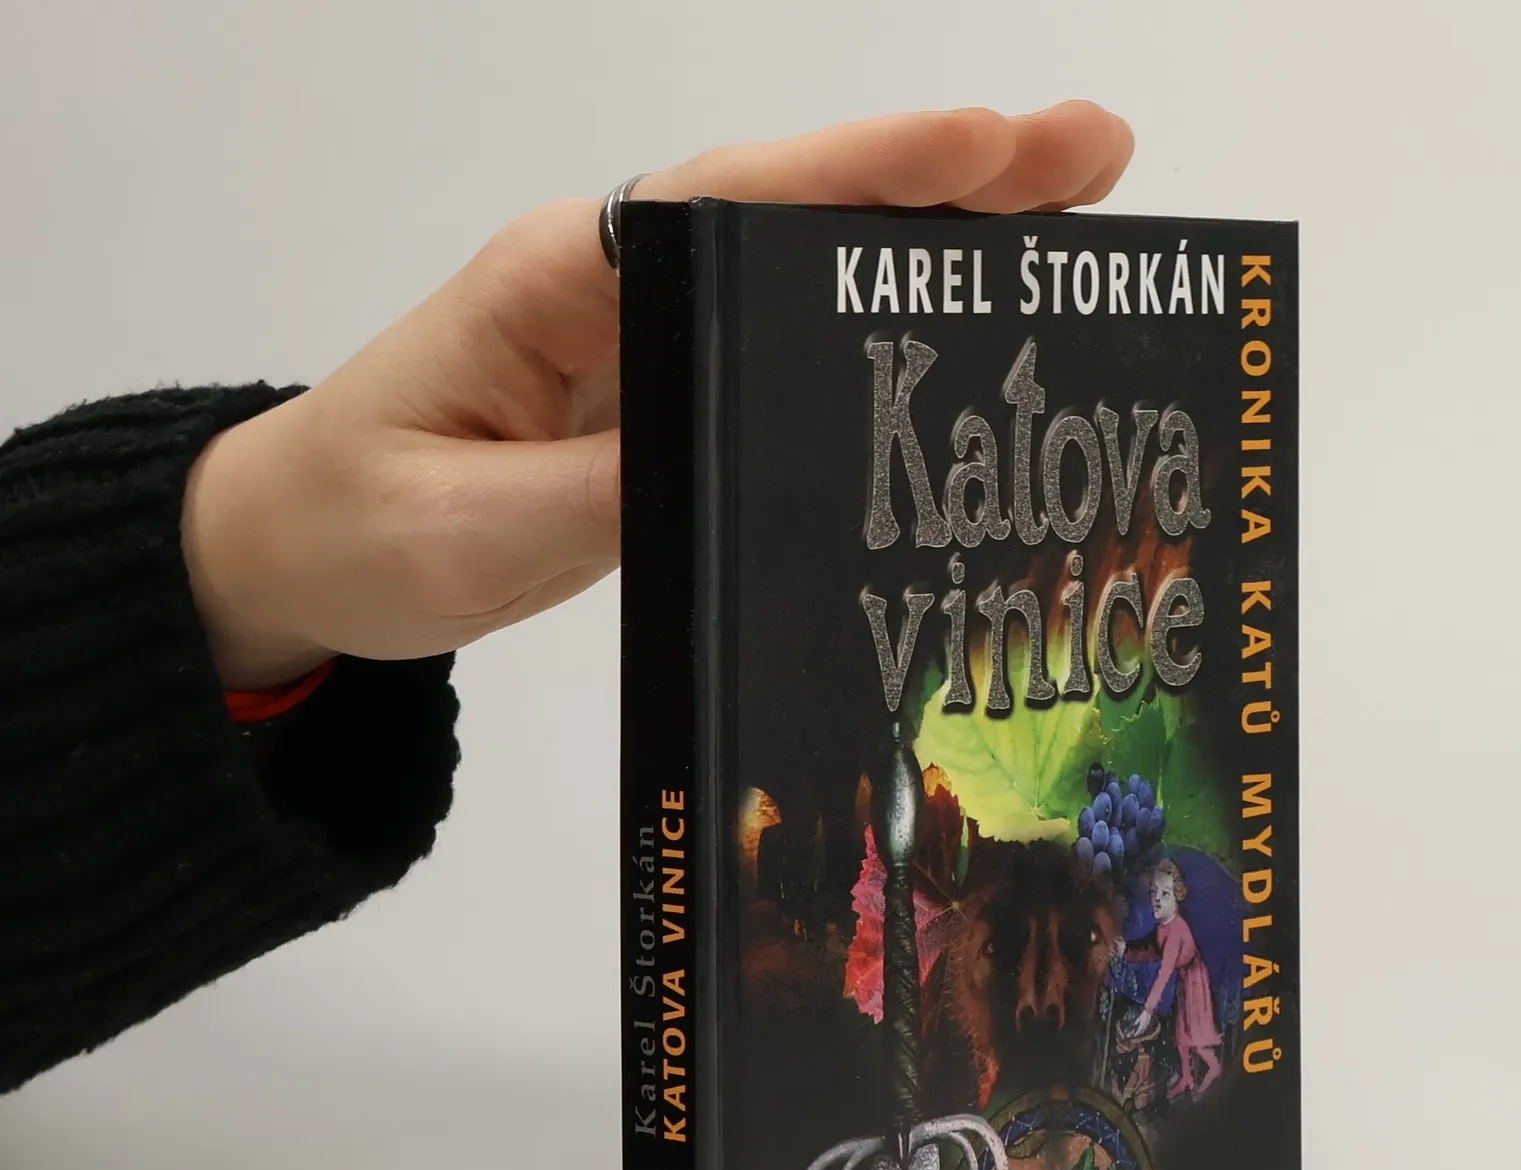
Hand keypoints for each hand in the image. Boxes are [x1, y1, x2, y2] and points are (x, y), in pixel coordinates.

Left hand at [182, 102, 1134, 689]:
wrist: (305, 549)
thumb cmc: (363, 525)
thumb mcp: (470, 531)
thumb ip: (601, 496)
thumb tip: (744, 471)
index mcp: (565, 278)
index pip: (734, 202)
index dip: (867, 175)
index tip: (989, 150)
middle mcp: (624, 281)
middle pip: (803, 208)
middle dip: (949, 181)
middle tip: (1096, 159)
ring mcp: (657, 334)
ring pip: (812, 267)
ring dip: (940, 243)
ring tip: (1079, 221)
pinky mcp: (673, 393)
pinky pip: (797, 347)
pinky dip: (889, 328)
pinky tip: (973, 330)